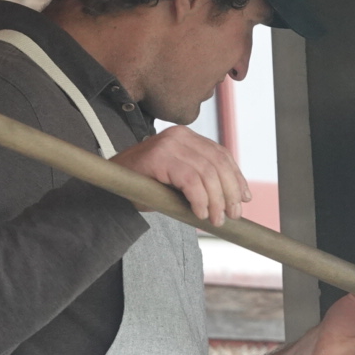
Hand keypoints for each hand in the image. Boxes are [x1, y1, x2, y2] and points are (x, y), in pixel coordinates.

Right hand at [110, 125, 248, 225]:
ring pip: (207, 173)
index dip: (236, 177)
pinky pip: (190, 180)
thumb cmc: (145, 184)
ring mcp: (169, 145)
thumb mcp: (179, 178)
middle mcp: (180, 135)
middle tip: (232, 215)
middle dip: (230, 192)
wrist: (110, 185)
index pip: (221, 154)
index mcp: (187, 137)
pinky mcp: (159, 157)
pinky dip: (199, 199)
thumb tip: (234, 198)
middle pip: (218, 163)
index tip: (244, 198)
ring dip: (216, 200)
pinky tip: (199, 213)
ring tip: (216, 219)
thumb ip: (201, 179)